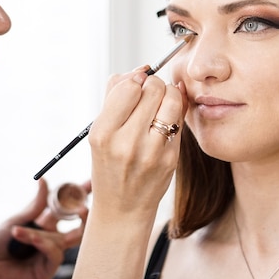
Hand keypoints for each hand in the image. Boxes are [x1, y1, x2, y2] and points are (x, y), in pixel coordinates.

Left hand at [0, 179, 87, 278]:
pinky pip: (54, 253)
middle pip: (77, 227)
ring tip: (19, 232)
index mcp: (43, 225)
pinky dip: (41, 244)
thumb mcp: (15, 219)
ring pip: (64, 240)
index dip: (79, 197)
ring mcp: (48, 255)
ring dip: (44, 234)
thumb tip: (44, 181)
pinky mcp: (46, 270)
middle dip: (84, 215)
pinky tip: (27, 239)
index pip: (66, 209)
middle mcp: (49, 239)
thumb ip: (35, 205)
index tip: (91, 183)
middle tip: (84, 207)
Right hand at [88, 69, 185, 220]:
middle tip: (149, 94)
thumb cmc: (109, 163)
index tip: (135, 85)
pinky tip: (166, 120)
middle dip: (153, 84)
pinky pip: (179, 119)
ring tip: (160, 104)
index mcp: (103, 133)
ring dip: (168, 94)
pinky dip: (174, 113)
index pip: (129, 87)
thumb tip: (140, 70)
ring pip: (172, 99)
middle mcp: (126, 143)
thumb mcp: (99, 132)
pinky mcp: (171, 158)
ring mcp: (152, 152)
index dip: (135, 79)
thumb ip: (115, 96)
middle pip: (153, 88)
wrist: (122, 207)